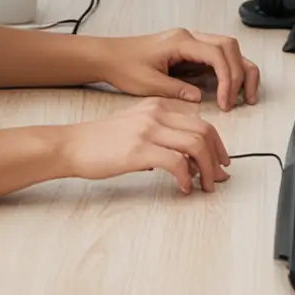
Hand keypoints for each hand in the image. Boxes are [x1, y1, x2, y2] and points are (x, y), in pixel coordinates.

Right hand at [59, 99, 229, 193]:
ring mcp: (149, 130)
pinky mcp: (139, 149)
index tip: (220, 162)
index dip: (217, 144)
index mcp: (160, 105)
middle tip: (220, 177)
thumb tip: (188, 162)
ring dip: (206, 170)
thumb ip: (163, 137)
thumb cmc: (103, 141)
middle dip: (217, 157)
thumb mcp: (137, 127)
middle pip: (204, 130)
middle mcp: (159, 113)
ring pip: (195, 145)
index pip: (200, 121)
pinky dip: (186, 177)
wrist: (74, 145)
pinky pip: (176, 162)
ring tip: (206, 186)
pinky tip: (184, 189)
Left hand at [95, 29, 260, 111]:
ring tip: (244, 96)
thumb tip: (199, 98)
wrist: (110, 56)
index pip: (216, 53)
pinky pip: (218, 57)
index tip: (225, 102)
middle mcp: (190, 37)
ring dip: (240, 70)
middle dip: (240, 73)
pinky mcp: (190, 52)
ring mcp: (192, 42)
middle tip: (240, 100)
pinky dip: (229, 71)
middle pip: (229, 46)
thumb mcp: (147, 84)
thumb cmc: (124, 66)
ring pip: (228, 49)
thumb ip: (175, 90)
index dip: (227, 77)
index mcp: (180, 41)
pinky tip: (229, 90)